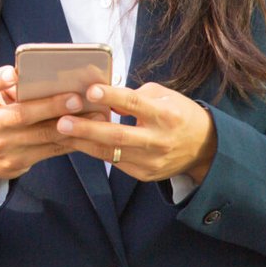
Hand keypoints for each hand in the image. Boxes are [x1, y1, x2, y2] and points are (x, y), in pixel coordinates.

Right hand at [0, 65, 103, 199]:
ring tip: (93, 115)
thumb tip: (47, 75)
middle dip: (50, 106)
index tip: (15, 73)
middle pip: (21, 115)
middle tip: (76, 98)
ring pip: (40, 135)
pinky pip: (49, 151)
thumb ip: (8, 87)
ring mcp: (2, 146)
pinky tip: (87, 133)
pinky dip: (70, 141)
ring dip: (70, 126)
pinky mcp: (17, 161)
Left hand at [55, 82, 217, 182]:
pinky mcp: (145, 175)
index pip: (135, 104)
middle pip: (118, 136)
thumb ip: (134, 95)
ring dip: (83, 143)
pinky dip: (94, 151)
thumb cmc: (178, 113)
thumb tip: (102, 95)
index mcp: (166, 115)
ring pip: (111, 154)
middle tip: (62, 122)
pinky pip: (114, 162)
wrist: (204, 148)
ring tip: (60, 133)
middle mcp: (159, 140)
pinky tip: (76, 143)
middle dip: (87, 129)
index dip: (112, 97)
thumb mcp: (162, 96)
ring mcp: (152, 162)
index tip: (90, 91)